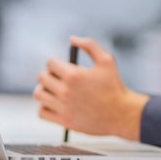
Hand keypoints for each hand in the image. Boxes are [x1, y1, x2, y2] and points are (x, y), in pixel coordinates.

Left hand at [33, 36, 148, 140]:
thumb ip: (89, 45)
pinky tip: (56, 104)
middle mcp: (65, 91)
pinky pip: (41, 112)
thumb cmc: (114, 86)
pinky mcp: (64, 121)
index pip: (50, 63)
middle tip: (59, 78)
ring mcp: (63, 107)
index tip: (62, 67)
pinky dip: (45, 107)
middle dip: (49, 74)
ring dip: (44, 90)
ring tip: (55, 90)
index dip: (56, 62)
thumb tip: (72, 39)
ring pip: (39, 94)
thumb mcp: (106, 60)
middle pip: (42, 77)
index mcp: (73, 75)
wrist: (121, 114)